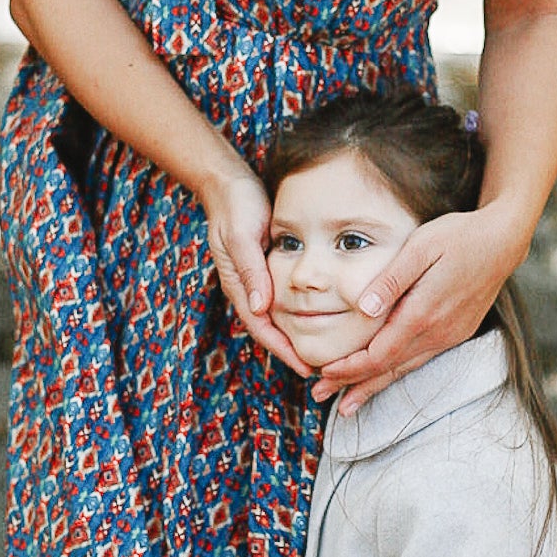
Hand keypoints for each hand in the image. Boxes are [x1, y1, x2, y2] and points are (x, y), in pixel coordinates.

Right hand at [202, 168, 311, 376]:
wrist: (229, 184)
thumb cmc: (236, 207)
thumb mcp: (242, 236)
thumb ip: (250, 270)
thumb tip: (260, 307)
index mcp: (240, 287)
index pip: (263, 329)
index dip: (284, 351)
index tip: (307, 369)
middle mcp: (249, 289)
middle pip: (273, 331)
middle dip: (294, 352)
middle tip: (324, 371)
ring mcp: (259, 281)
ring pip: (280, 318)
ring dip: (299, 336)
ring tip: (327, 353)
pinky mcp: (269, 270)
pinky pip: (285, 300)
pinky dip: (301, 314)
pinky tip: (322, 318)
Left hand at [313, 207, 521, 414]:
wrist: (503, 241)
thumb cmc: (458, 237)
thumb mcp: (421, 247)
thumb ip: (391, 280)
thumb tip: (363, 309)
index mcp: (423, 314)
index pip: (378, 355)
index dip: (349, 368)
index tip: (322, 372)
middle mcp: (438, 333)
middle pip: (388, 369)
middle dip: (352, 385)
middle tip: (319, 395)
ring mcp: (449, 336)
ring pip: (404, 369)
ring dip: (372, 385)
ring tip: (346, 403)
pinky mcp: (456, 333)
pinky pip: (420, 360)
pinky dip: (395, 372)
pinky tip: (383, 377)